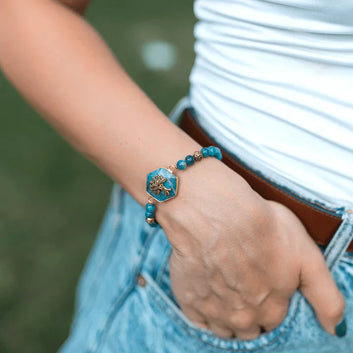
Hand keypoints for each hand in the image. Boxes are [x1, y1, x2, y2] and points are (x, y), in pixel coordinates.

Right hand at [157, 158, 344, 339]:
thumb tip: (334, 328)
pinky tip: (206, 288)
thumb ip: (324, 296)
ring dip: (226, 315)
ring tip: (224, 286)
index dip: (270, 303)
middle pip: (249, 328)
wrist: (214, 211)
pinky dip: (203, 309)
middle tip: (243, 284)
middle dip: (250, 313)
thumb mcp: (305, 255)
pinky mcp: (188, 301)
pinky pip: (198, 318)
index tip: (264, 285)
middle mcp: (244, 318)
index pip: (274, 321)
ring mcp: (214, 311)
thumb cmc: (260, 226)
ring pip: (223, 328)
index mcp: (273, 307)